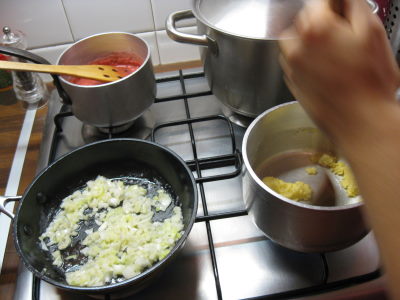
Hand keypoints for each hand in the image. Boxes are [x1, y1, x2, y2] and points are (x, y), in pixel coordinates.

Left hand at [279, 0, 398, 144]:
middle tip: (341, 32)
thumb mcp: (372, 33)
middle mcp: (296, 46)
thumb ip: (354, 7)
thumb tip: (344, 0)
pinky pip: (294, 62)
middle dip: (321, 21)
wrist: (360, 122)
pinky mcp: (292, 82)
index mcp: (316, 28)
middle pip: (303, 20)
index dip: (333, 3)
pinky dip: (305, 59)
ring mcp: (292, 66)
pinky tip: (326, 70)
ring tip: (332, 53)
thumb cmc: (369, 84)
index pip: (318, 0)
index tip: (340, 9)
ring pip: (294, 41)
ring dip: (309, 40)